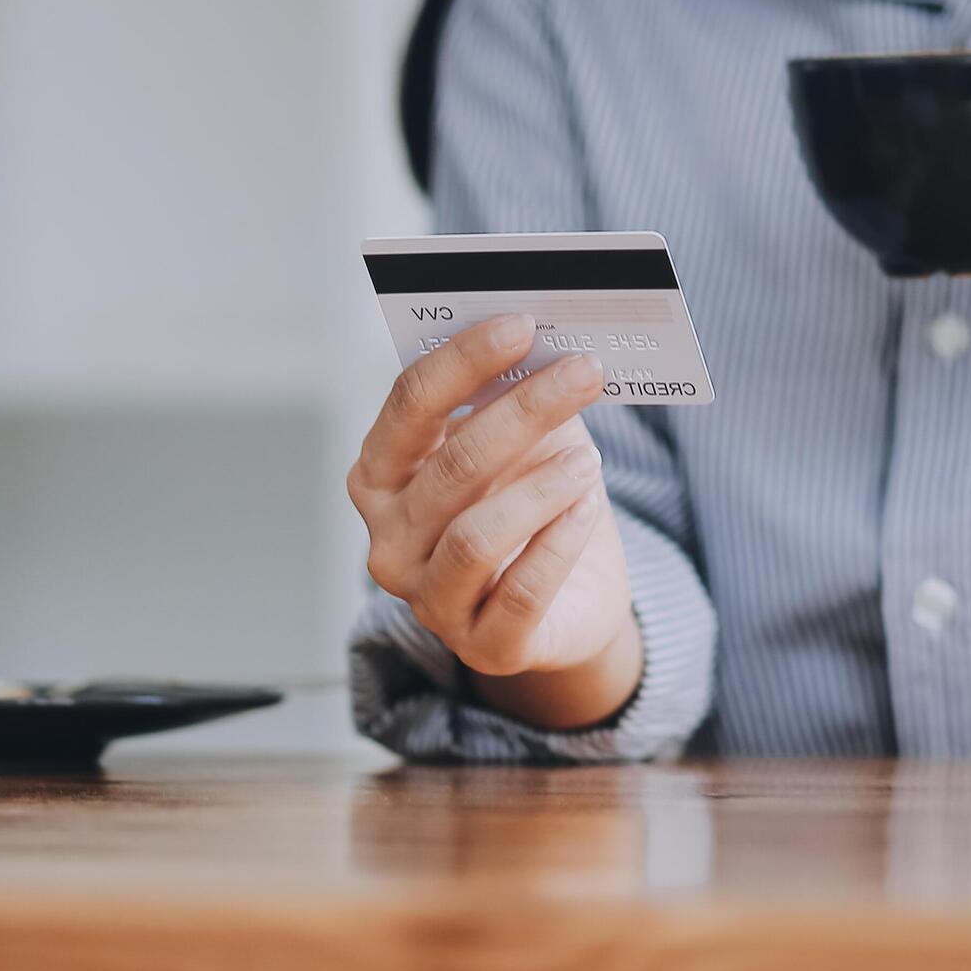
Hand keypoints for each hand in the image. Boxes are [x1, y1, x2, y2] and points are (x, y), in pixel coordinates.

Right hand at [349, 313, 641, 728]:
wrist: (569, 603)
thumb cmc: (530, 503)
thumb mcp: (524, 442)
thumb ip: (520, 394)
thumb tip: (553, 336)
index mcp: (381, 475)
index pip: (409, 406)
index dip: (463, 360)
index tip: (521, 323)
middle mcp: (389, 540)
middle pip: (451, 465)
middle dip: (524, 411)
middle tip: (583, 372)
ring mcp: (429, 599)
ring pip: (477, 536)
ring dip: (541, 488)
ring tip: (589, 459)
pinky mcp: (484, 647)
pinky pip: (522, 593)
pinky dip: (560, 543)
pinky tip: (589, 508)